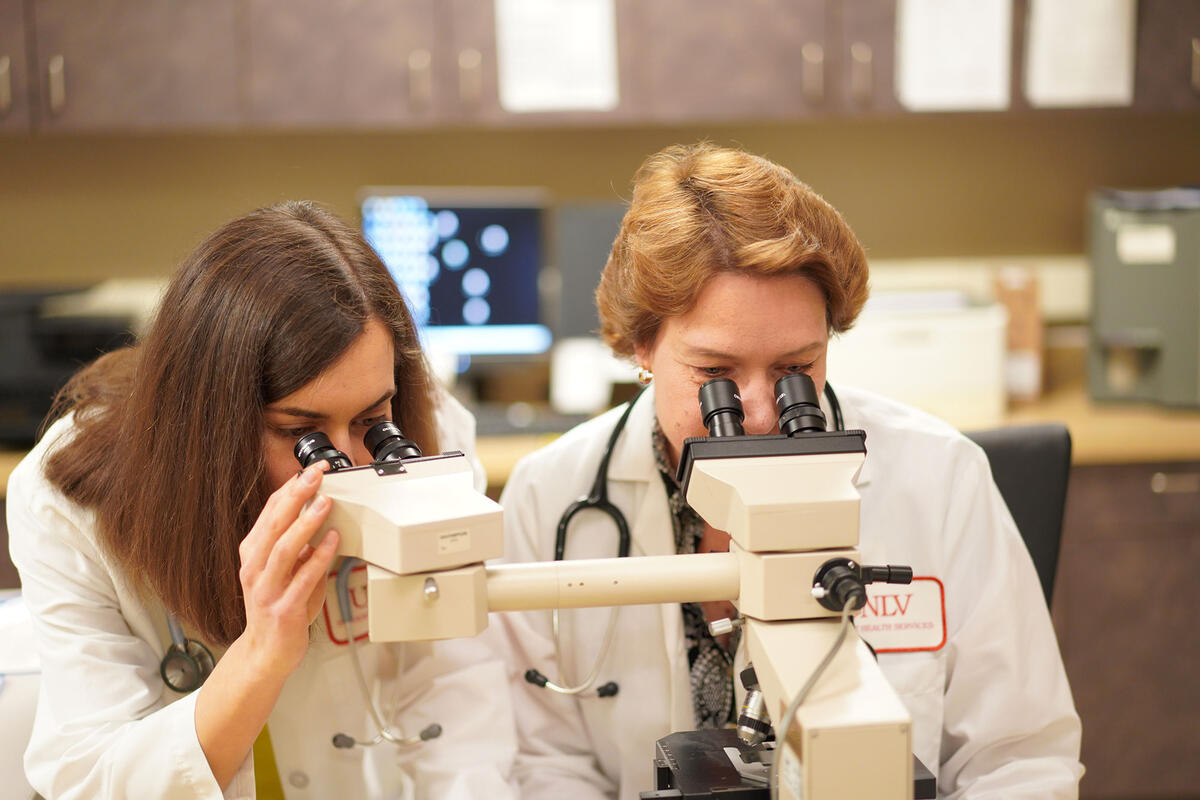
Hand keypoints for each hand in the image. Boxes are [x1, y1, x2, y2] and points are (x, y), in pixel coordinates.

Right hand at [235, 461, 339, 679]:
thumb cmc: (279, 608)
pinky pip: (302, 579)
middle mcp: (254, 568)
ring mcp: (266, 590)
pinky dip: (318, 558)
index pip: (269, 512)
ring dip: (306, 523)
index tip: (310, 470)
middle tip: (315, 475)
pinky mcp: (282, 609)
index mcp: (253, 554)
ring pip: (283, 549)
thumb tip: (319, 512)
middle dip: (295, 496)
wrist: (266, 653)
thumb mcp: (284, 570)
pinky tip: (333, 542)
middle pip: (273, 524)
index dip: (289, 488)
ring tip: (325, 503)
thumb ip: (298, 544)